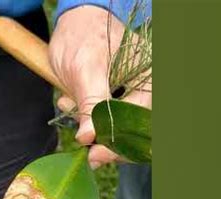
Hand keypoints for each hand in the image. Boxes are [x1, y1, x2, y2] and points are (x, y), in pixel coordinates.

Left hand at [49, 5, 151, 168]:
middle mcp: (147, 89)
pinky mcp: (118, 100)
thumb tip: (90, 137)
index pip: (141, 122)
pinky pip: (107, 122)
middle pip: (134, 132)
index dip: (118, 143)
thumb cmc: (84, 35)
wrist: (75, 21)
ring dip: (91, 128)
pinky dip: (87, 120)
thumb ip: (91, 102)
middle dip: (104, 138)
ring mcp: (133, 95)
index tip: (94, 155)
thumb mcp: (86, 68)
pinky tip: (70, 103)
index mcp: (150, 78)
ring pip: (119, 131)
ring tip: (69, 105)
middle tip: (83, 147)